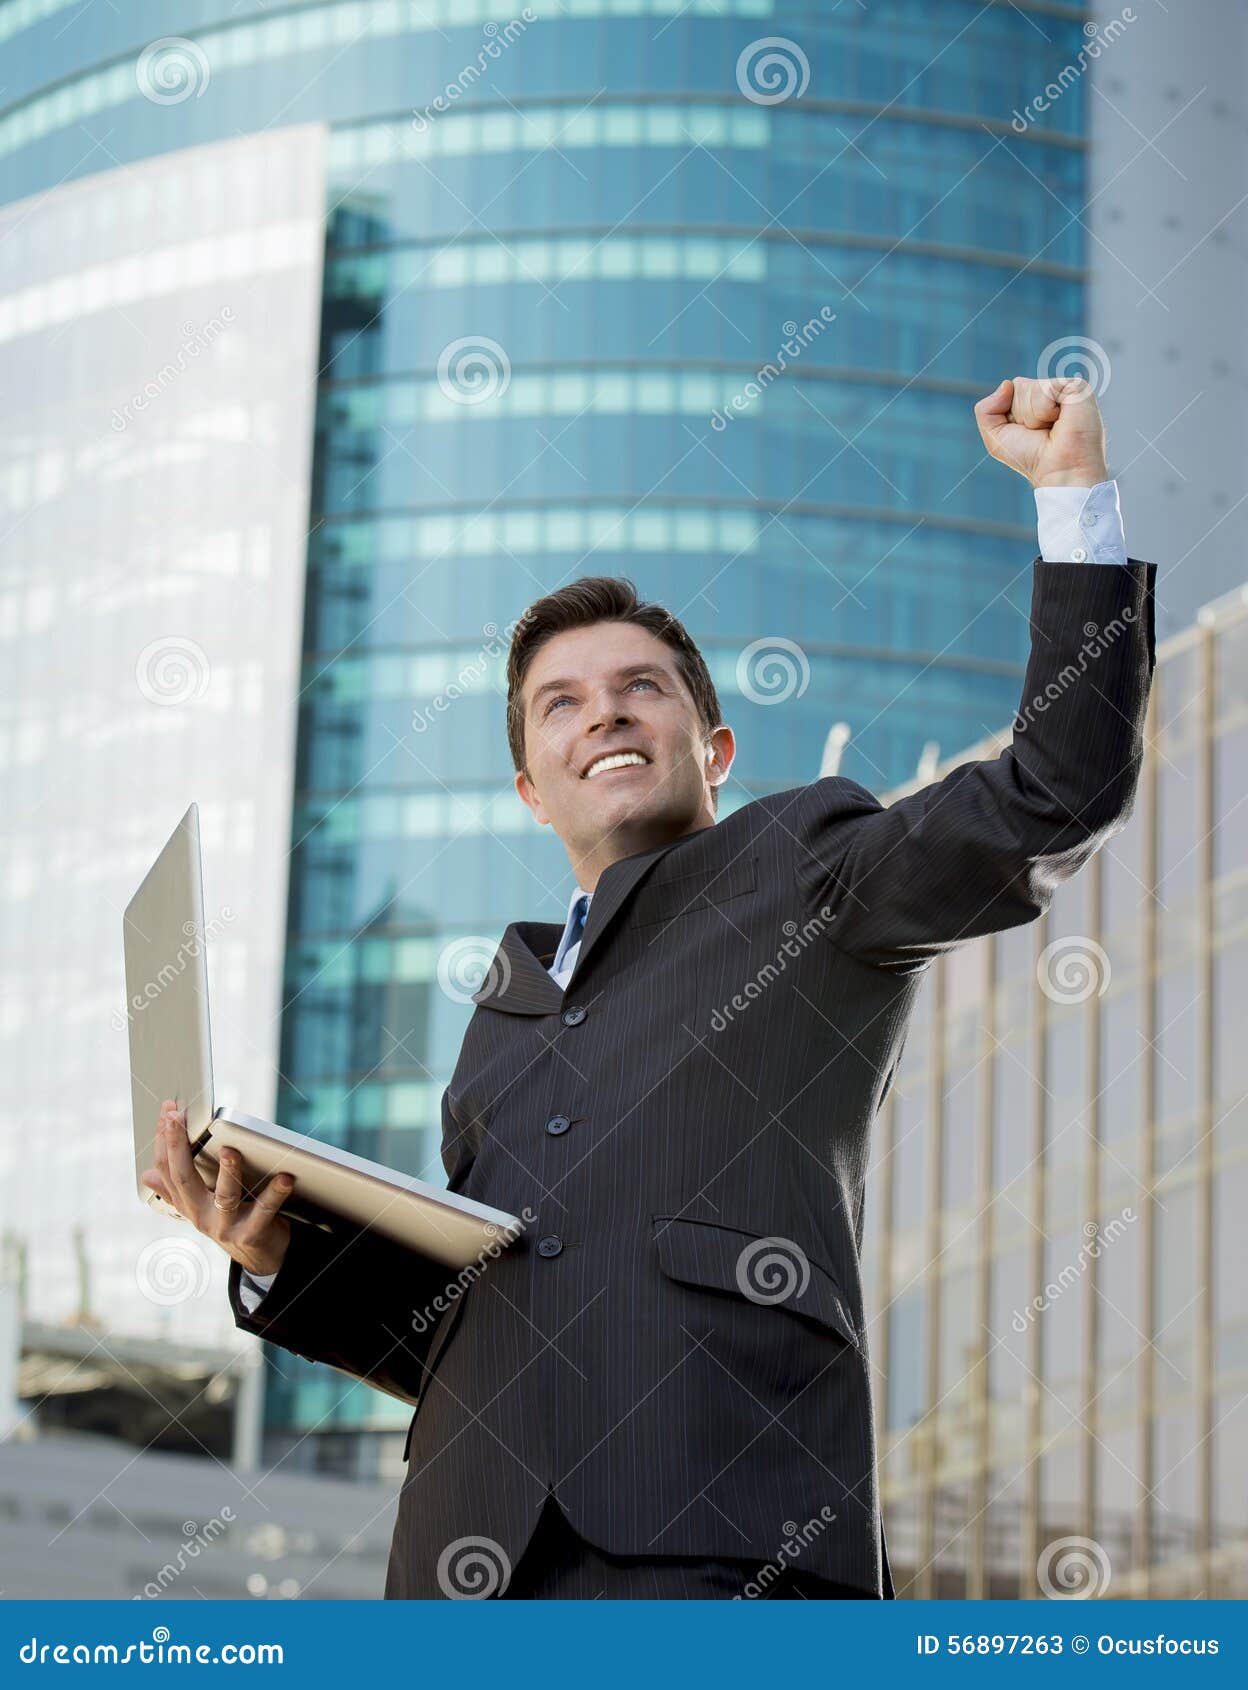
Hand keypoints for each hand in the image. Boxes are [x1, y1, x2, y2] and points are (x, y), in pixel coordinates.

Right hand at [141, 1099, 294, 1278]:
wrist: (260, 1257)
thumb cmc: (232, 1220)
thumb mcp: (201, 1206)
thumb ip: (177, 1190)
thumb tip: (147, 1175)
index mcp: (188, 1204)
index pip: (167, 1169)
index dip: (163, 1141)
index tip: (167, 1112)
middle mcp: (201, 1215)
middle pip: (185, 1178)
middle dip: (178, 1147)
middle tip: (177, 1118)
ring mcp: (225, 1226)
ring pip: (224, 1196)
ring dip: (228, 1171)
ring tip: (230, 1150)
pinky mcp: (251, 1234)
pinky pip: (264, 1211)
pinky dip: (275, 1193)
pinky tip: (284, 1176)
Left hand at [974, 375, 1108, 488]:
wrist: (1058, 471)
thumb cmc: (1031, 458)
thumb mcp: (996, 437)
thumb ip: (985, 410)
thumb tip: (1006, 384)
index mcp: (1036, 398)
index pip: (1010, 388)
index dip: (1011, 414)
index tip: (1028, 432)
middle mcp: (1052, 390)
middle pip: (1018, 385)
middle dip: (1021, 414)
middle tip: (1042, 432)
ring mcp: (1065, 387)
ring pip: (1029, 387)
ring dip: (1033, 416)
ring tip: (1051, 428)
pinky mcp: (1078, 387)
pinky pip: (1045, 389)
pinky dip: (1045, 410)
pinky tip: (1060, 421)